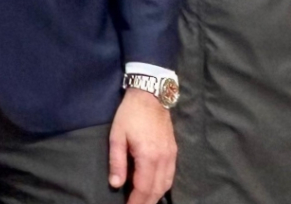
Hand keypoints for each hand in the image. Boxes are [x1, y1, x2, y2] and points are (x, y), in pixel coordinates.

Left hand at [108, 88, 175, 203]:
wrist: (150, 97)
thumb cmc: (129, 115)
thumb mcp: (117, 136)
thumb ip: (116, 161)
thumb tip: (116, 184)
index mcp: (148, 156)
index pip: (143, 187)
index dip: (136, 201)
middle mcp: (163, 160)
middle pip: (156, 190)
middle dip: (146, 202)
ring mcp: (171, 156)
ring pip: (166, 185)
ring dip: (155, 197)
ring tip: (143, 202)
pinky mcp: (174, 152)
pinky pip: (171, 176)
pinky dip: (163, 187)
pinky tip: (155, 190)